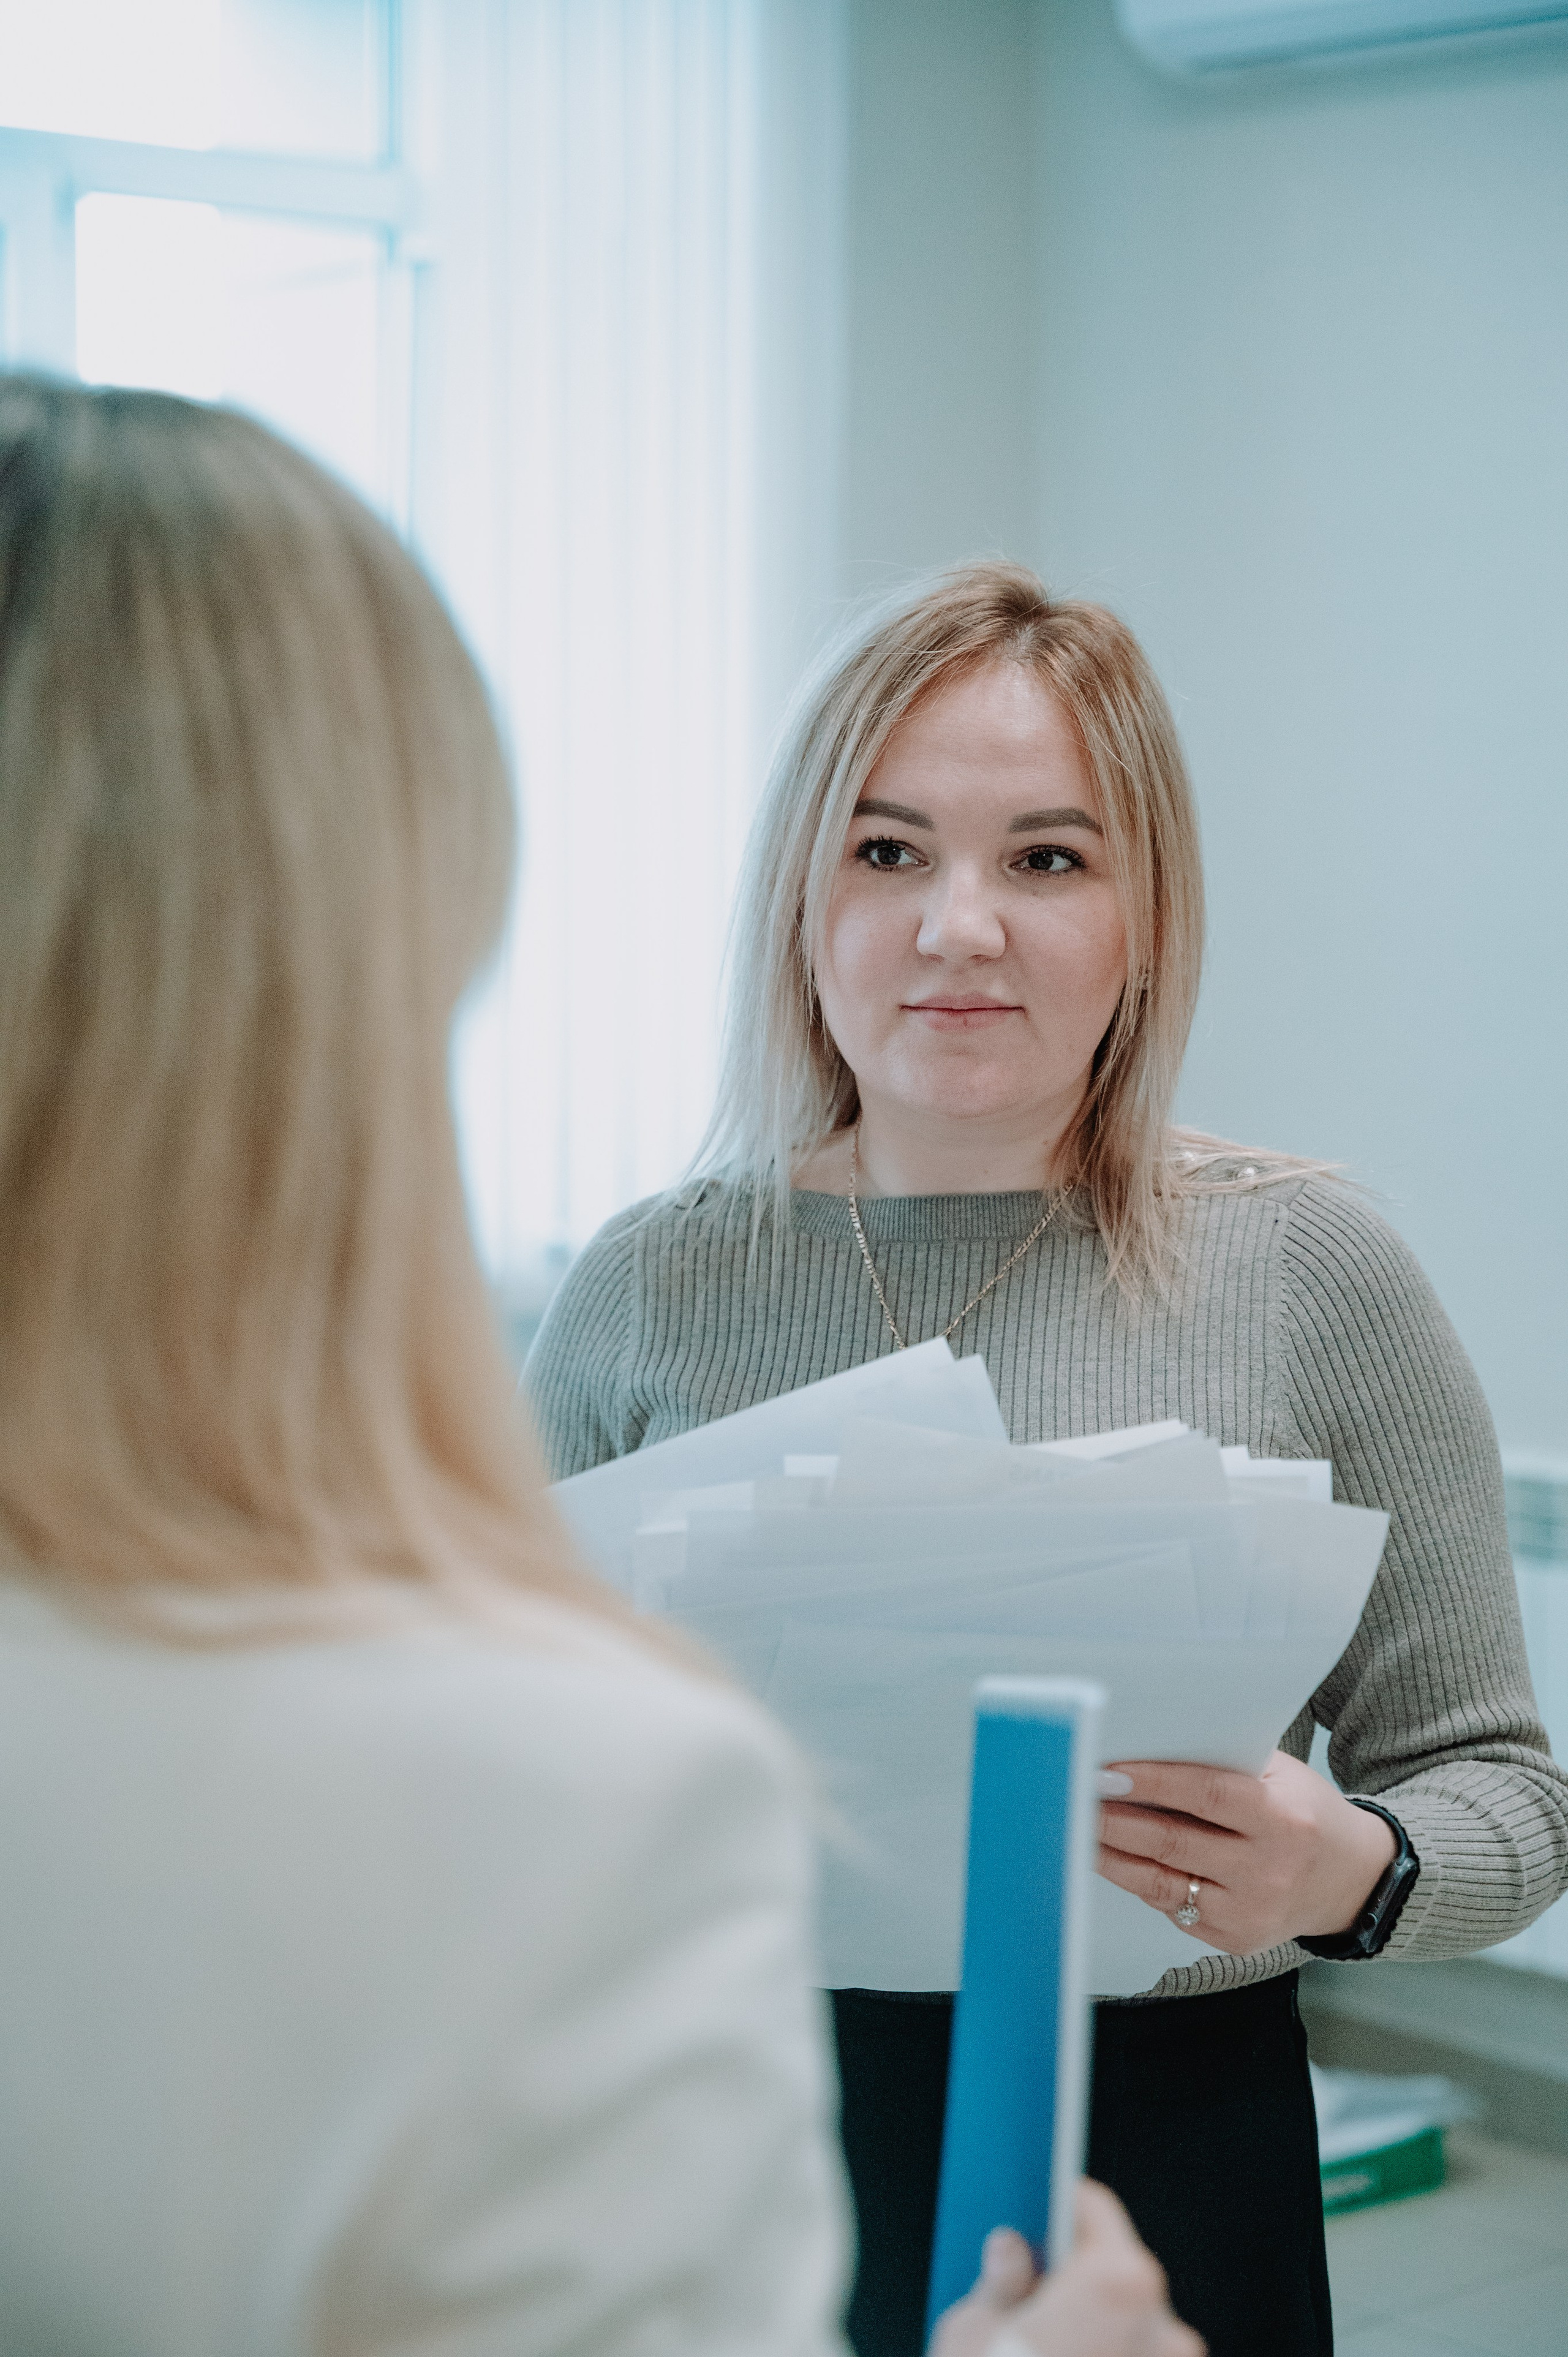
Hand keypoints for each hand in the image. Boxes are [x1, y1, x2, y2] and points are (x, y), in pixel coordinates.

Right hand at [928, 2181, 1203, 2356]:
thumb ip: (1002, 2280)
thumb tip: (1014, 2251)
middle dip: (1077, 2278)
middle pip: (1117, 2276)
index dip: (1058, 2204)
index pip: (1093, 2211)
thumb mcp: (971, 2332)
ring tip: (1047, 2345)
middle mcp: (1165, 2328)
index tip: (1040, 2208)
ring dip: (1099, 2336)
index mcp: (1118, 2282)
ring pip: (1133, 2335)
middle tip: (1033, 2286)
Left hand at [1097, 1751, 1396, 1952]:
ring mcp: (1251, 1912)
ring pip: (1164, 1884)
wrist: (1351, 1880)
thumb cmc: (1306, 1815)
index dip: (1153, 1782)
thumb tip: (1147, 1753)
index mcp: (1284, 1820)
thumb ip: (1224, 1767)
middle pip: (1175, 1843)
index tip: (1108, 1771)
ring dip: (1114, 1857)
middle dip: (1116, 1820)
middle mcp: (1269, 1871)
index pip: (1207, 1795)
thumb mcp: (1281, 1778)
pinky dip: (1143, 1883)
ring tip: (1081, 1831)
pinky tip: (1118, 1860)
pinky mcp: (1237, 1940)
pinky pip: (1176, 1909)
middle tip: (1076, 1798)